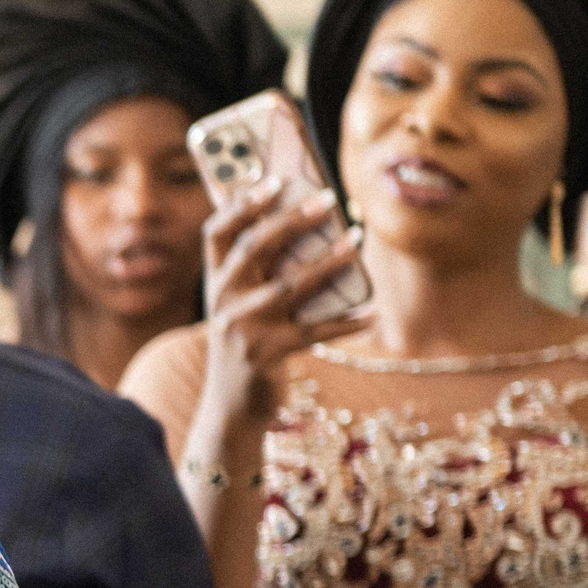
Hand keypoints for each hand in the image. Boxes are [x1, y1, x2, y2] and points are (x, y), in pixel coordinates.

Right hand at [193, 180, 371, 437]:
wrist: (231, 406)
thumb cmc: (248, 344)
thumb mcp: (242, 306)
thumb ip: (262, 272)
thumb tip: (316, 229)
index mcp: (215, 282)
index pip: (216, 232)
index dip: (241, 203)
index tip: (274, 181)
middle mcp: (222, 302)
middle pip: (252, 249)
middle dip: (291, 221)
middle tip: (328, 200)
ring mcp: (242, 329)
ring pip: (288, 285)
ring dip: (327, 262)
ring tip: (356, 242)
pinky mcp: (266, 355)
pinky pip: (314, 332)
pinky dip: (347, 323)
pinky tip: (373, 313)